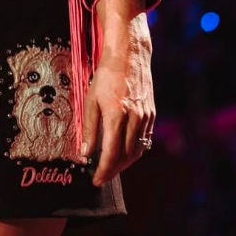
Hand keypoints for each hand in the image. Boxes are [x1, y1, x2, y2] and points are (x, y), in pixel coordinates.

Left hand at [78, 12, 155, 186]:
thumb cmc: (105, 76)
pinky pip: (144, 139)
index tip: (96, 181)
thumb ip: (88, 128)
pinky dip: (135, 149)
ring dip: (125, 162)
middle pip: (126, 156)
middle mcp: (134, 118)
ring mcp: (145, 116)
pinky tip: (124, 151)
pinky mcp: (151, 113)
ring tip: (111, 166)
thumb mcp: (90, 100)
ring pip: (138, 150)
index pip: (111, 154)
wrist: (128, 55)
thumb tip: (85, 153)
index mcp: (116, 115)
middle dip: (114, 170)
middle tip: (102, 175)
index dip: (104, 171)